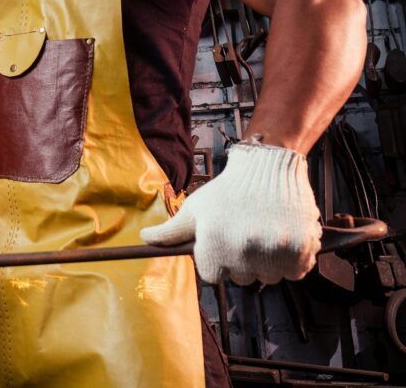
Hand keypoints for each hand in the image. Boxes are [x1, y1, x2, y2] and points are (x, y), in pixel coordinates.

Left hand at [141, 138, 321, 284]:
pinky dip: (292, 261)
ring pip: (269, 277)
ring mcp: (274, 251)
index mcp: (215, 243)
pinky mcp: (301, 249)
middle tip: (244, 235)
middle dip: (242, 261)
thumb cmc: (227, 189)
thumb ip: (171, 230)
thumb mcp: (195, 208)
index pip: (213, 276)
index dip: (217, 261)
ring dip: (267, 263)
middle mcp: (244, 250)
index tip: (223, 245)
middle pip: (242, 279)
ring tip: (263, 234)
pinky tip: (282, 238)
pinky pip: (295, 272)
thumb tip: (145, 240)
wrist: (268, 167)